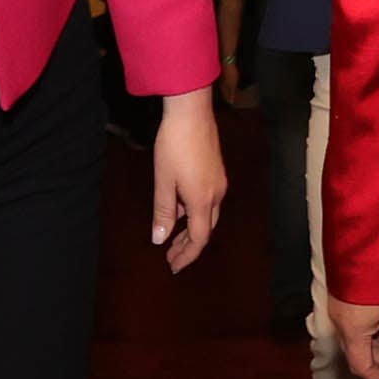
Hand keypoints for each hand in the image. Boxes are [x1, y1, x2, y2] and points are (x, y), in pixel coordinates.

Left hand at [149, 89, 225, 273]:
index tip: (172, 266)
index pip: (199, 239)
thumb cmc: (174, 145)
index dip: (186, 256)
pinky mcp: (216, 171)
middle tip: (170, 256)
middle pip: (205, 229)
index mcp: (203, 201)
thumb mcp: (164, 181)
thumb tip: (160, 240)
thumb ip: (163, 212)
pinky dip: (194, 213)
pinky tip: (180, 209)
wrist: (192, 112)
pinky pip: (208, 201)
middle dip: (188, 246)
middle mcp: (216, 194)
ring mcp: (219, 182)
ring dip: (191, 230)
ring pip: (208, 215)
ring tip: (172, 237)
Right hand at [329, 296, 378, 378]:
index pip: (361, 366)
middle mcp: (340, 322)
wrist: (363, 242)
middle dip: (377, 360)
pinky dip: (365, 330)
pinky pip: (350, 324)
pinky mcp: (338, 298)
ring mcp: (336, 309)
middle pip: (356, 353)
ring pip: (353, 338)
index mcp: (352, 330)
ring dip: (372, 343)